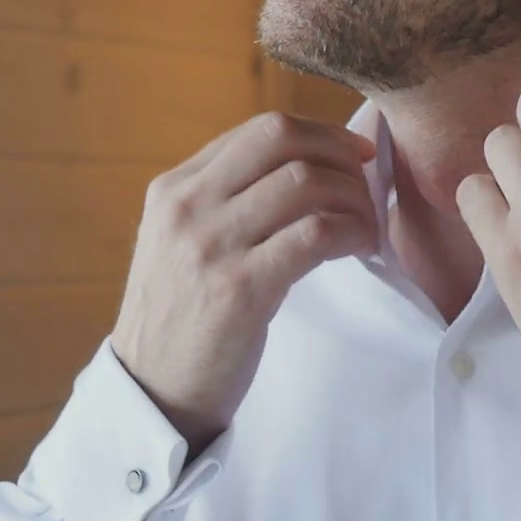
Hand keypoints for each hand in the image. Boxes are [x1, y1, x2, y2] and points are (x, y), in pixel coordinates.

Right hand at [112, 112, 379, 450]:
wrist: (153, 391)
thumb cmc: (179, 318)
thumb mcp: (180, 243)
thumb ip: (221, 202)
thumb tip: (300, 166)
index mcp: (173, 188)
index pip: (258, 130)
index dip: (320, 134)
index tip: (354, 155)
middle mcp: (188, 206)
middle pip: (282, 138)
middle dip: (341, 153)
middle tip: (368, 183)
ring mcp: (211, 245)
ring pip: (306, 181)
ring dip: (354, 198)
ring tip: (366, 228)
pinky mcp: (240, 289)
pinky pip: (315, 233)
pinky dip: (352, 232)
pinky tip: (360, 250)